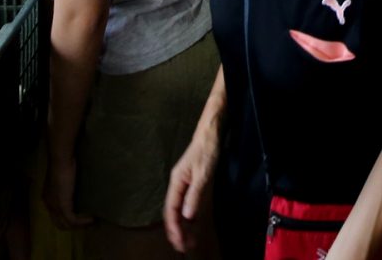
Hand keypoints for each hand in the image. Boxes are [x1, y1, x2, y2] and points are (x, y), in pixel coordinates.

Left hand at [44, 148, 90, 228]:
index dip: (66, 219)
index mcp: (47, 198)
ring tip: (91, 223)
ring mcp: (55, 207)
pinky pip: (73, 220)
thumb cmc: (62, 163)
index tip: (80, 217)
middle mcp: (48, 205)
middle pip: (59, 224)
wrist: (61, 161)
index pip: (55, 215)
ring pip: (66, 224)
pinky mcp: (63, 206)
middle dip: (72, 227)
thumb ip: (65, 186)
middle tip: (86, 224)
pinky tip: (91, 219)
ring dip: (79, 226)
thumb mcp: (62, 178)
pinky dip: (82, 222)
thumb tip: (74, 189)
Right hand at [164, 129, 219, 251]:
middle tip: (183, 246)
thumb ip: (194, 195)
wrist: (210, 134)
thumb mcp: (202, 174)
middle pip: (172, 212)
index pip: (171, 209)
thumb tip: (186, 216)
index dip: (174, 227)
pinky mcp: (191, 184)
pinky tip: (192, 225)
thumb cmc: (206, 151)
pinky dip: (188, 217)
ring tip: (188, 240)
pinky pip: (186, 204)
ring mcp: (183, 184)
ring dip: (182, 226)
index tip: (179, 241)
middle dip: (176, 230)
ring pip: (179, 210)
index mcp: (176, 182)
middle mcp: (177, 185)